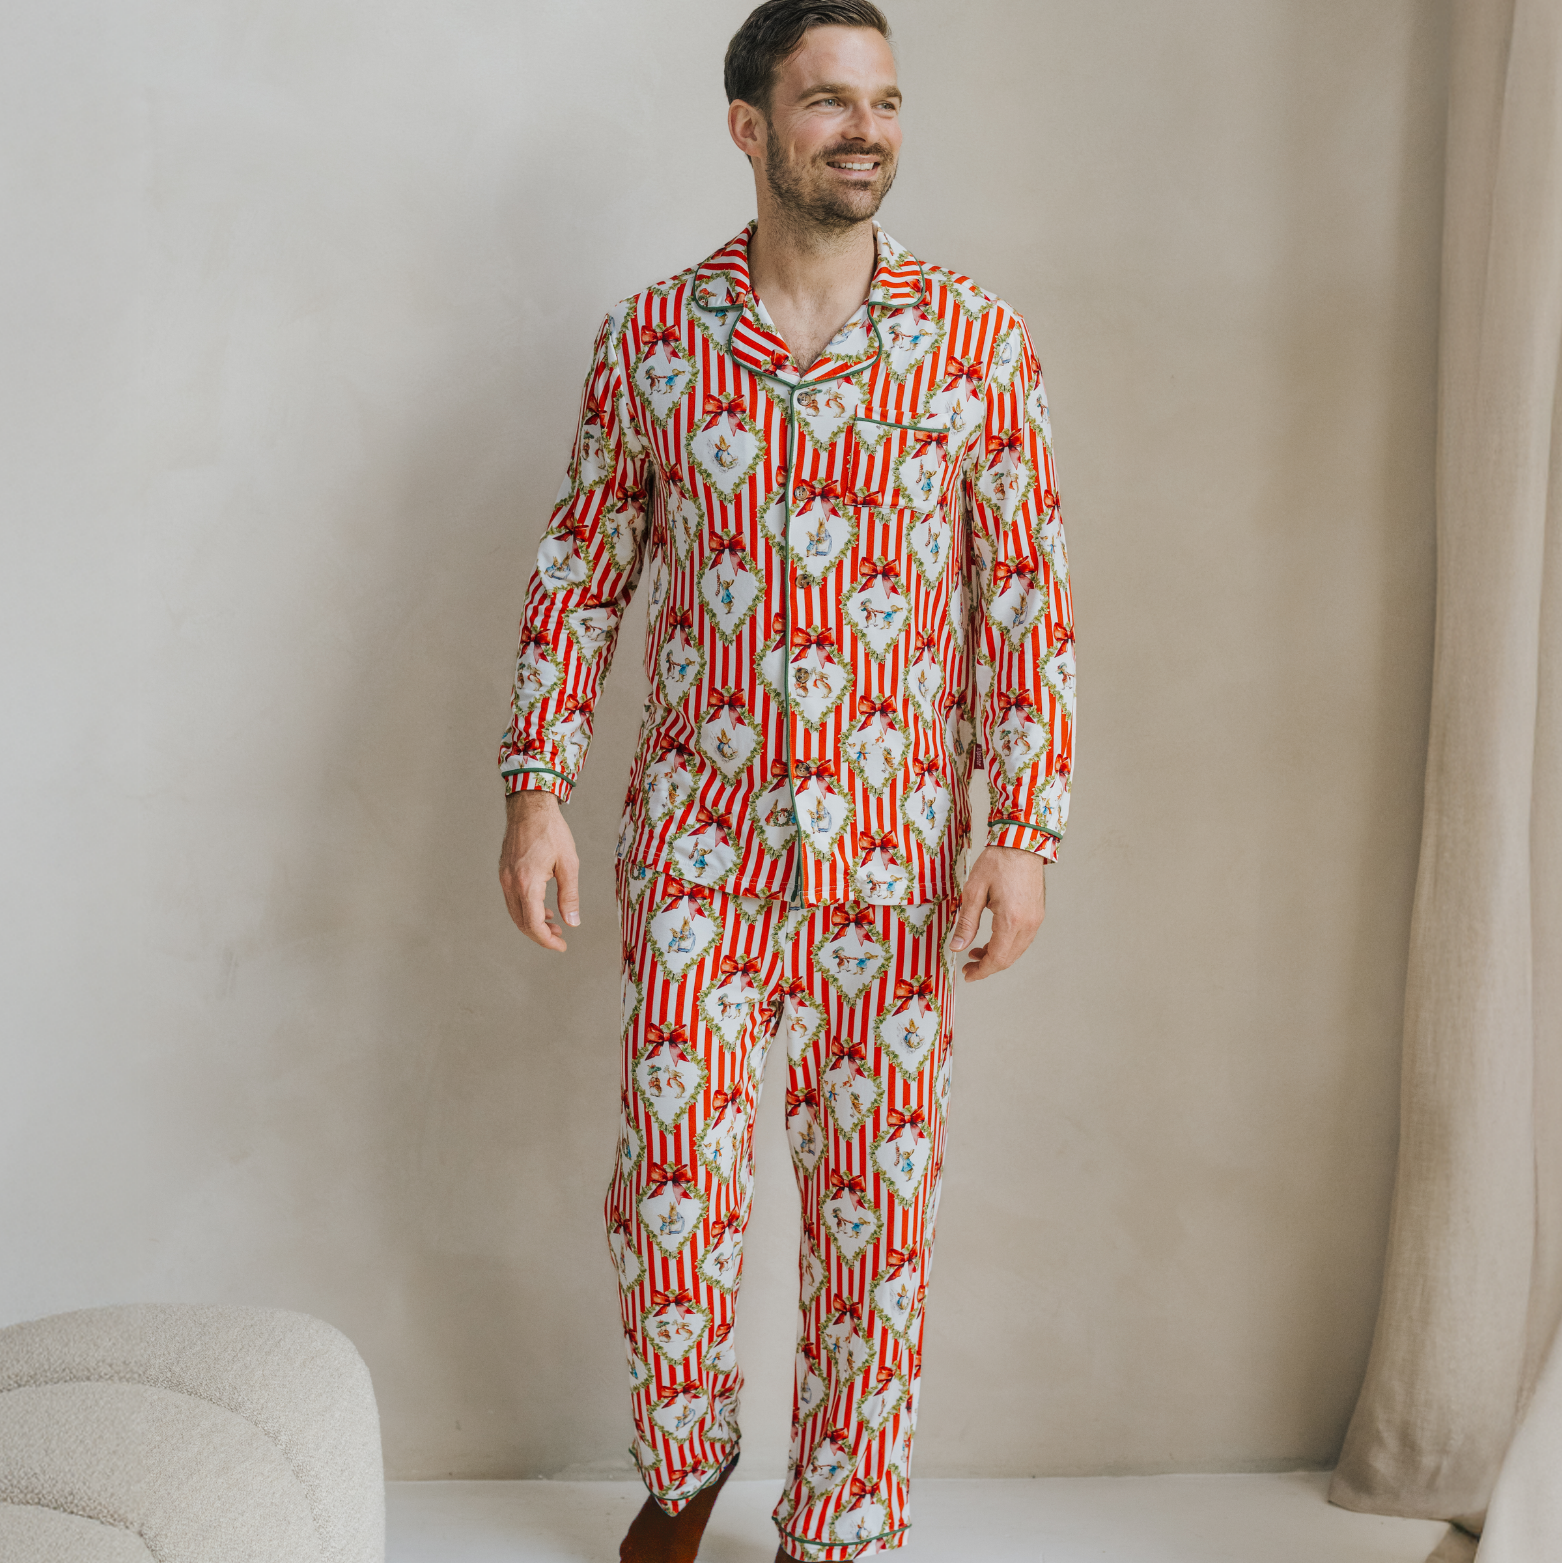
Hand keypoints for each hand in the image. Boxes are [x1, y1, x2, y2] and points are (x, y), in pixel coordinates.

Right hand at [498, 791, 580, 951]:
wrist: (530, 807)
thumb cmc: (552, 831)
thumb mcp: (569, 864)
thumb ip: (569, 896)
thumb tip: (572, 922)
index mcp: (527, 883)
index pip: (533, 924)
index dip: (547, 940)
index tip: (561, 946)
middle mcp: (511, 883)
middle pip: (522, 923)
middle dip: (541, 935)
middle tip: (559, 938)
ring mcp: (505, 878)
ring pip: (515, 913)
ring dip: (533, 923)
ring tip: (554, 923)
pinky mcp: (504, 872)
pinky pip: (513, 900)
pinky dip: (526, 910)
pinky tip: (543, 907)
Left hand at [949, 845, 1045, 980]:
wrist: (1021, 843)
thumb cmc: (997, 862)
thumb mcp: (973, 891)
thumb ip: (966, 922)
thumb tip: (957, 947)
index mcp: (1011, 920)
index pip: (997, 958)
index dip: (981, 971)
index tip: (968, 975)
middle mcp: (1028, 924)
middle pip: (1008, 959)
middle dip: (987, 966)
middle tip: (968, 966)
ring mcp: (1036, 919)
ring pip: (1016, 951)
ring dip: (997, 956)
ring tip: (976, 951)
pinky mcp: (1037, 914)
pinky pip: (1022, 939)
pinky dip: (1007, 945)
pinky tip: (993, 940)